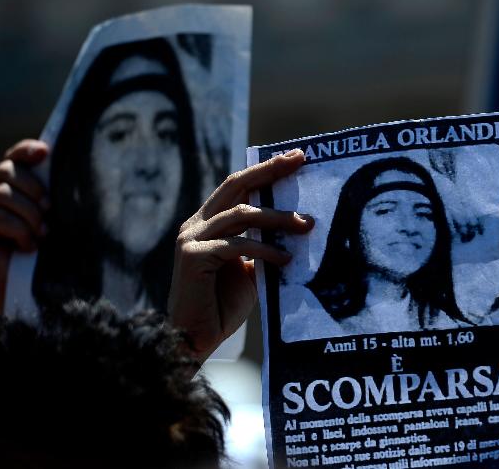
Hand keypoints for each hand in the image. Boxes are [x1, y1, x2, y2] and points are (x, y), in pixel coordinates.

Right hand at [0, 139, 49, 314]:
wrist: (39, 296)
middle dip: (33, 187)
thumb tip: (63, 167)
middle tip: (50, 208)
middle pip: (5, 170)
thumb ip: (56, 195)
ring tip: (43, 235)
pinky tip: (28, 247)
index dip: (25, 150)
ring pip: (2, 193)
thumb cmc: (56, 256)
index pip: (13, 159)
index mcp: (17, 192)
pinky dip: (19, 231)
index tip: (45, 151)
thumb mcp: (61, 220)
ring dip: (29, 214)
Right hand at [169, 149, 313, 361]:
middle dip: (269, 171)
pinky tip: (285, 259)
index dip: (265, 170)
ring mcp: (191, 239)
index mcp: (207, 223)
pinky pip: (238, 245)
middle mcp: (196, 225)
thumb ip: (261, 247)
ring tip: (307, 226)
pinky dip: (265, 249)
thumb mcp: (249, 270)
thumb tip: (296, 229)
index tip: (295, 158)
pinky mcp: (194, 256)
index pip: (237, 186)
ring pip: (241, 214)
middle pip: (235, 185)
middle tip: (299, 161)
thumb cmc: (221, 307)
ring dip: (278, 218)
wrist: (194, 340)